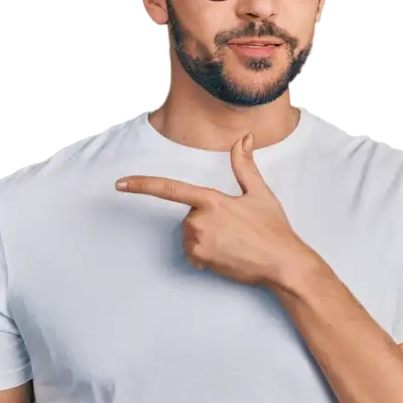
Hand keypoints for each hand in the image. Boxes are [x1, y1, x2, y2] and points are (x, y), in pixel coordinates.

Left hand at [115, 133, 313, 288]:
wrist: (282, 263)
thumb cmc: (272, 228)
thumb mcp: (259, 193)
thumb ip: (244, 166)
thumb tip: (244, 138)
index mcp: (211, 200)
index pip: (170, 189)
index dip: (142, 185)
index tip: (120, 184)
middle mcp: (199, 220)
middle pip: (188, 216)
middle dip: (206, 220)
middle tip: (234, 228)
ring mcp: (197, 242)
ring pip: (189, 236)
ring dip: (205, 238)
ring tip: (232, 242)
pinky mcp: (200, 260)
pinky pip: (192, 254)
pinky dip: (204, 255)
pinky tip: (226, 255)